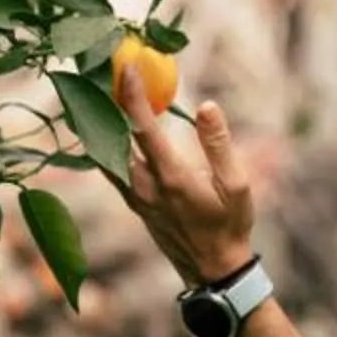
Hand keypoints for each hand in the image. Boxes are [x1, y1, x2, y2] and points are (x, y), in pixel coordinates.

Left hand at [119, 64, 257, 288]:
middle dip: (107, 101)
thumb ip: (219, 144)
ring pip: (107, 151)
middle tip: (104, 69)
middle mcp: (145, 185)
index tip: (127, 66)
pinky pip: (111, 166)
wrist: (212, 269)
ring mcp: (134, 195)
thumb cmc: (230, 225)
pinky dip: (106, 141)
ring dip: (103, 121)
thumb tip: (207, 106)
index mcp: (170, 177)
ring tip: (100, 90)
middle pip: (114, 135)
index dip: (132, 94)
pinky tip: (107, 125)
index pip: (142, 127)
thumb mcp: (236, 185)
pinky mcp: (133, 202)